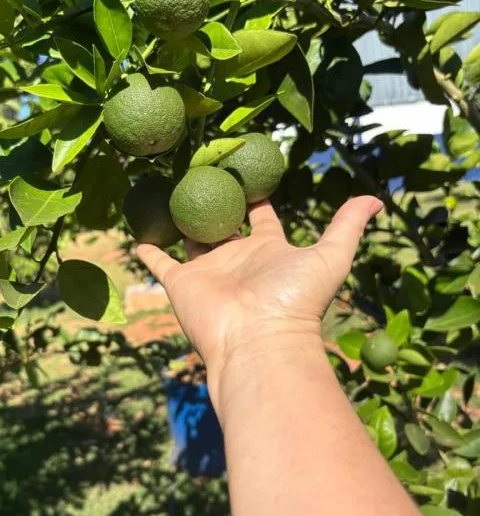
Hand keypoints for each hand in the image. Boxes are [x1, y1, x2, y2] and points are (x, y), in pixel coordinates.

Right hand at [137, 197, 381, 412]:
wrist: (258, 342)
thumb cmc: (295, 299)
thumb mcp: (330, 256)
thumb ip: (347, 226)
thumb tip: (376, 199)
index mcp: (268, 249)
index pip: (262, 218)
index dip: (257, 198)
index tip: (247, 173)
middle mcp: (237, 258)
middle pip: (224, 226)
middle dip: (216, 203)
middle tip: (203, 175)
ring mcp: (208, 271)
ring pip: (191, 240)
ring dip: (182, 222)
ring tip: (170, 196)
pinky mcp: (181, 283)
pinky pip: (161, 264)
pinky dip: (150, 253)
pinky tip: (139, 239)